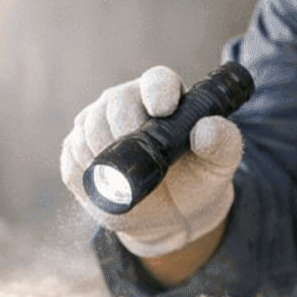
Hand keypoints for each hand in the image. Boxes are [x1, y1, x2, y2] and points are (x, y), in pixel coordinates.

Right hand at [59, 66, 242, 256]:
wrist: (171, 216)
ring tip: (128, 176)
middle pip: (114, 103)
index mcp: (166, 95)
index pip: (157, 81)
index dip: (157, 92)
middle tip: (142, 159)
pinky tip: (107, 183)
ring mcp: (97, 122)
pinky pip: (72, 157)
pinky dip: (87, 173)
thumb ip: (223, 143)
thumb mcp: (221, 165)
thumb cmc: (198, 180)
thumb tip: (207, 128)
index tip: (162, 111)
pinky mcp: (76, 149)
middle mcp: (127, 101)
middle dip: (125, 131)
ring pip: (88, 127)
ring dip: (105, 154)